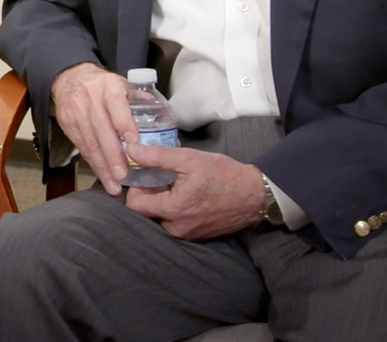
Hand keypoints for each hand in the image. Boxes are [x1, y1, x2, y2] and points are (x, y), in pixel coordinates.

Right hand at [51, 62, 134, 194]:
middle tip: (123, 176)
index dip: (124, 123)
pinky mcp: (67, 123)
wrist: (71, 79)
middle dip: (113, 155)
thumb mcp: (123, 85)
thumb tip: (163, 126)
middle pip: (101, 129)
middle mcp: (90, 98)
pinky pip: (81, 147)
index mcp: (109, 86)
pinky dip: (93, 163)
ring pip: (89, 142)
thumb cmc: (105, 86)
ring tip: (114, 184)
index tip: (134, 142)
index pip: (116, 104)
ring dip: (102, 166)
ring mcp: (76, 111)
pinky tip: (102, 175)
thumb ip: (141, 102)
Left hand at [124, 143, 265, 240]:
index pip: (134, 204)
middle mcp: (177, 228)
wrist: (256, 195)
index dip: (137, 186)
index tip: (149, 173)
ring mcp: (188, 235)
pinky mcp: (197, 236)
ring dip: (165, 199)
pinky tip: (189, 193)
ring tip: (180, 183)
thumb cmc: (223, 175)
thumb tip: (130, 150)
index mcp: (173, 211)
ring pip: (161, 216)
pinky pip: (175, 221)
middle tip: (166, 176)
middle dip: (152, 192)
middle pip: (147, 210)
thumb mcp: (188, 159)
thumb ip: (156, 156)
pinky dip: (176, 208)